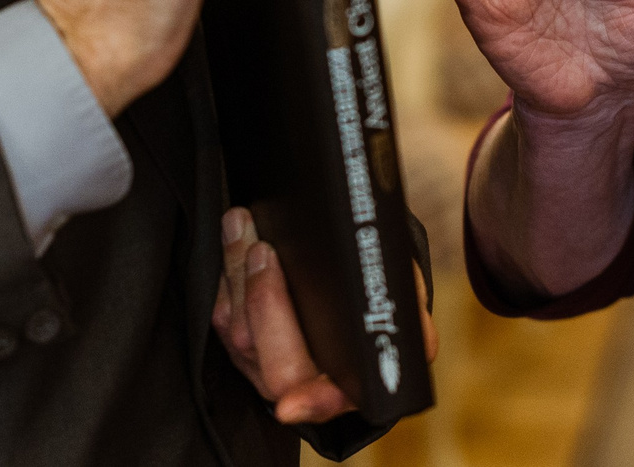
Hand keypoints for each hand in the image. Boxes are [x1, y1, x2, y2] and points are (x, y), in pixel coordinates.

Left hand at [213, 208, 436, 424]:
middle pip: (273, 366)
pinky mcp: (240, 351)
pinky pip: (224, 322)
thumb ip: (410, 317)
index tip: (291, 403)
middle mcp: (305, 390)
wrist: (354, 312)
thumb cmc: (384, 307)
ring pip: (241, 337)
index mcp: (354, 388)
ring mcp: (267, 374)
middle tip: (264, 251)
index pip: (329, 403)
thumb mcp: (407, 309)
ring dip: (238, 276)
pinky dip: (228, 281)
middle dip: (266, 304)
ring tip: (244, 229)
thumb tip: (406, 307)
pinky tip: (234, 246)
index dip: (311, 403)